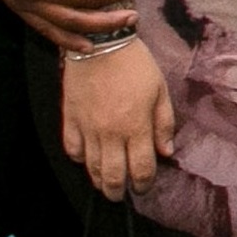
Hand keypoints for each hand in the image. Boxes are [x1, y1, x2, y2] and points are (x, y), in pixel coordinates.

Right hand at [62, 44, 174, 200]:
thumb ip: (164, 124)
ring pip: (91, 168)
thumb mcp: (160, 90)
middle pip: (113, 176)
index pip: (141, 169)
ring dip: (99, 181)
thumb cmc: (135, 65)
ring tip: (105, 184)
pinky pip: (72, 149)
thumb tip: (166, 152)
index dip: (144, 184)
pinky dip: (79, 159)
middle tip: (122, 194)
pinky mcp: (70, 119)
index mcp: (136, 127)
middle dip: (118, 192)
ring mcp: (88, 128)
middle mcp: (111, 133)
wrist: (101, 42)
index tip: (144, 186)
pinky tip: (87, 159)